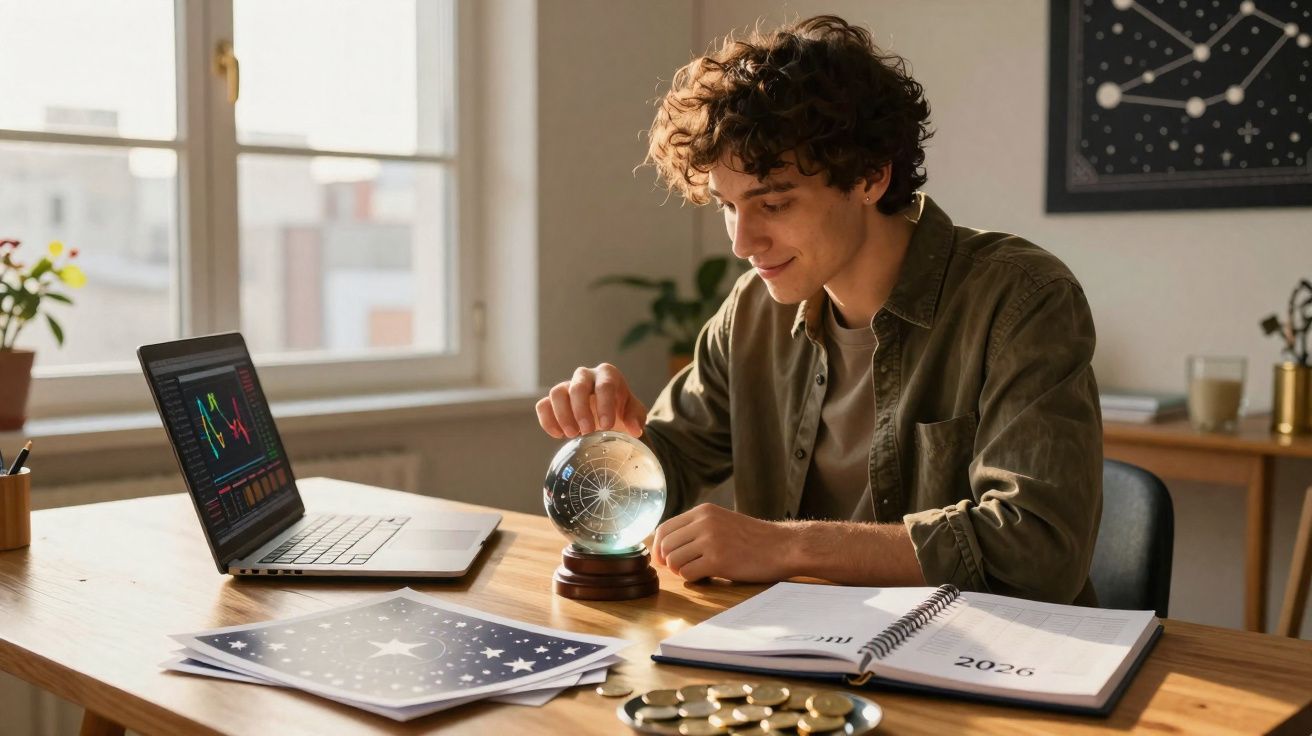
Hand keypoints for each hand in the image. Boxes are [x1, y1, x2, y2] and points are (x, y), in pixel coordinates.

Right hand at [535, 363, 646, 438]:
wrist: (607, 415)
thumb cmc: (621, 410)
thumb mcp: (633, 412)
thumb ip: (635, 417)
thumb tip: (634, 430)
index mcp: (607, 375)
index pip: (605, 385)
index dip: (604, 405)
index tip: (606, 426)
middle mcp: (585, 376)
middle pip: (577, 386)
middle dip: (581, 410)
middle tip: (587, 431)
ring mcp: (567, 387)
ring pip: (556, 393)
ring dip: (562, 415)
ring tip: (572, 434)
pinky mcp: (553, 400)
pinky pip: (543, 405)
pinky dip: (547, 421)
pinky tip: (558, 435)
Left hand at [651, 503, 793, 582]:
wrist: (783, 546)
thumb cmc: (754, 539)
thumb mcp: (723, 521)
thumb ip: (698, 528)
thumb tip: (667, 546)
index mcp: (703, 511)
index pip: (664, 528)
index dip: (658, 547)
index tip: (662, 559)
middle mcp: (704, 522)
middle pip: (665, 545)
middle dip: (668, 561)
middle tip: (680, 569)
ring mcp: (710, 540)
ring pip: (674, 560)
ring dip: (680, 571)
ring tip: (697, 571)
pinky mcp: (718, 560)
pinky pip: (688, 573)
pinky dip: (693, 579)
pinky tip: (707, 576)